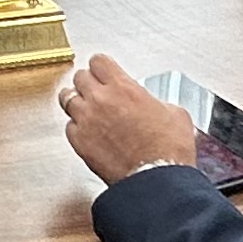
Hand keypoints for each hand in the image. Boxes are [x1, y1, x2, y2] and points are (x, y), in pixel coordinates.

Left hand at [58, 56, 201, 186]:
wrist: (157, 179)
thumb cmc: (168, 150)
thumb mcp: (175, 114)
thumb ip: (157, 101)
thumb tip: (155, 106)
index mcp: (122, 87)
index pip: (98, 61)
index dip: (102, 66)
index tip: (104, 71)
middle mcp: (100, 100)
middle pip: (79, 77)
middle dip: (88, 82)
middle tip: (96, 90)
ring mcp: (86, 121)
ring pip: (67, 99)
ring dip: (77, 101)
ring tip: (86, 108)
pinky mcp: (79, 142)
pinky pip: (69, 127)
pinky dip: (76, 128)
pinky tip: (87, 132)